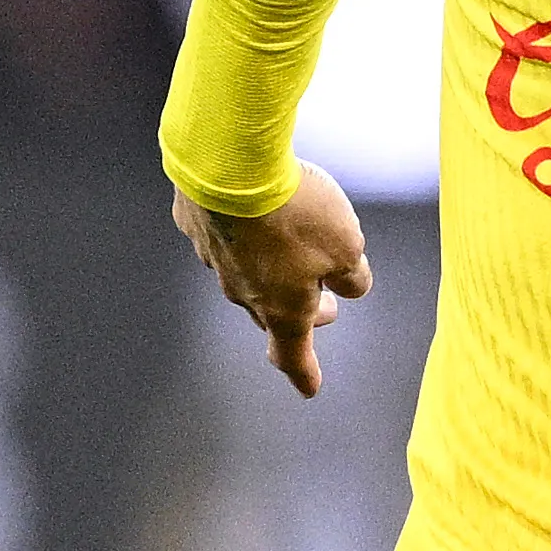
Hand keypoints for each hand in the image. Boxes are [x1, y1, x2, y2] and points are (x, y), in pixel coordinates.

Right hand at [174, 168, 375, 395]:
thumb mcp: (347, 247)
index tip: (310, 388)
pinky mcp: (196, 223)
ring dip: (272, 271)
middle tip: (324, 307)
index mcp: (282, 308)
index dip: (304, 372)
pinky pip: (224, 236)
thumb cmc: (293, 211)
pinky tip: (254, 212)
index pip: (293, 353)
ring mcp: (215, 258)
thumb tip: (351, 286)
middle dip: (300, 313)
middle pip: (271, 314)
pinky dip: (243, 232)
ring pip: (246, 275)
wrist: (230, 163)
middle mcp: (243, 291)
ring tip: (294, 252)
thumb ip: (353, 276)